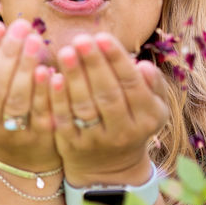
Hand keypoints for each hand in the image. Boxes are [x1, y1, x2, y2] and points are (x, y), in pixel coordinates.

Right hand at [0, 19, 59, 171]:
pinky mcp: (39, 138)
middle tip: (21, 25)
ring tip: (35, 39)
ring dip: (26, 68)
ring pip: (17, 100)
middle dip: (7, 54)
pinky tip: (50, 68)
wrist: (21, 158)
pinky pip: (42, 111)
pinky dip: (44, 89)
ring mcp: (12, 135)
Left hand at [49, 32, 168, 185]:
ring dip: (74, 78)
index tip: (102, 36)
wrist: (110, 168)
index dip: (117, 60)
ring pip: (85, 107)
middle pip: (108, 95)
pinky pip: (64, 120)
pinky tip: (52, 77)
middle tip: (81, 39)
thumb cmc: (133, 121)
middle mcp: (124, 132)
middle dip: (94, 65)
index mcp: (147, 118)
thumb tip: (144, 65)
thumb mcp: (153, 106)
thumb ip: (153, 84)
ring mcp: (97, 141)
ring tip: (66, 51)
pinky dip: (58, 99)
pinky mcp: (73, 146)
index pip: (132, 84)